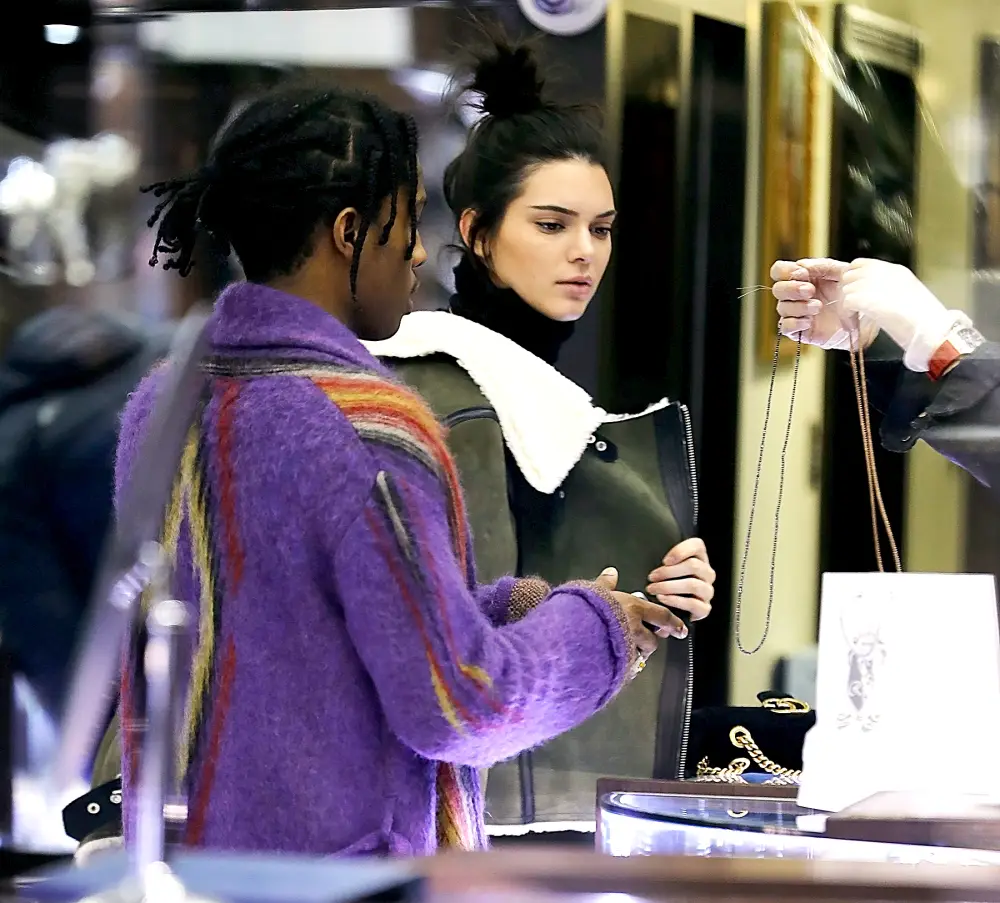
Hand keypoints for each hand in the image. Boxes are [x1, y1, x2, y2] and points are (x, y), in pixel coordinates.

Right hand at [594, 568, 686, 663]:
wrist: (571, 633)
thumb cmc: (585, 609)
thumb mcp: (595, 591)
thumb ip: (605, 583)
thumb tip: (611, 572)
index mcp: (633, 609)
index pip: (661, 616)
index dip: (673, 623)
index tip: (681, 630)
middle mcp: (633, 629)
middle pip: (652, 641)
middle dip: (650, 641)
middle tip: (645, 639)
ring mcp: (625, 649)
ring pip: (639, 655)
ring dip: (636, 653)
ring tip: (626, 652)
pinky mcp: (616, 664)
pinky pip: (625, 668)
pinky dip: (623, 667)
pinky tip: (616, 666)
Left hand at [646, 537, 714, 621]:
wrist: (669, 607)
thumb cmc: (663, 581)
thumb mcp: (662, 565)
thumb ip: (663, 558)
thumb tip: (649, 550)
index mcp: (699, 557)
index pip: (697, 546)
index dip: (681, 551)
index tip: (664, 561)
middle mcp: (707, 573)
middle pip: (693, 566)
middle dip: (668, 572)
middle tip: (651, 577)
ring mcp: (707, 591)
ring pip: (693, 585)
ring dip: (669, 587)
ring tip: (652, 589)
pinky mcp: (704, 608)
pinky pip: (693, 604)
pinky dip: (675, 601)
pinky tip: (661, 598)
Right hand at [771, 258, 878, 350]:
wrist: (867, 318)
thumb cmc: (854, 294)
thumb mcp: (843, 272)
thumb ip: (823, 266)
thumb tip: (802, 265)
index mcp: (803, 278)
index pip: (779, 271)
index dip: (786, 271)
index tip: (803, 274)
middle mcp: (796, 296)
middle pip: (778, 289)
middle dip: (792, 288)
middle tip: (810, 290)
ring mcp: (797, 314)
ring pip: (782, 308)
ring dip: (798, 306)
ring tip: (818, 307)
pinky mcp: (800, 331)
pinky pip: (785, 327)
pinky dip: (795, 322)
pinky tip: (810, 320)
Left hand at [841, 258, 960, 371]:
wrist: (932, 329)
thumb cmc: (926, 319)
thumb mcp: (909, 295)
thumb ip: (890, 290)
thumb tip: (875, 297)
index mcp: (895, 271)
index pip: (861, 265)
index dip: (854, 280)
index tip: (855, 295)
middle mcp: (883, 272)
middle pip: (849, 275)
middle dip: (847, 292)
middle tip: (851, 310)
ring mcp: (874, 284)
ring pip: (845, 289)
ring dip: (845, 306)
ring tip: (853, 321)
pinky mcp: (865, 298)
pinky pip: (845, 303)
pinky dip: (846, 316)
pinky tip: (853, 326)